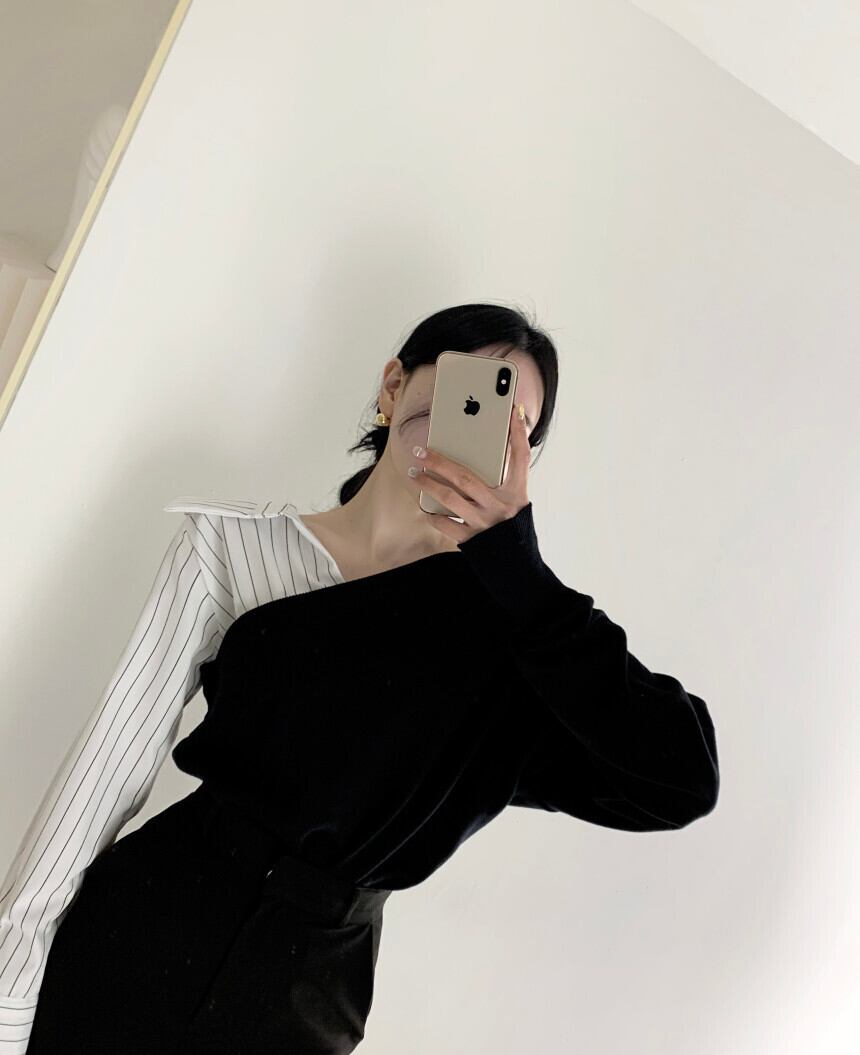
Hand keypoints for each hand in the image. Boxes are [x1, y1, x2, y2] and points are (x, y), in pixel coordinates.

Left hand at [404, 401, 530, 542]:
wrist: (518, 567)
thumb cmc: (514, 530)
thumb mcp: (518, 502)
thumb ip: (507, 480)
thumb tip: (491, 457)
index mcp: (517, 493)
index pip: (521, 456)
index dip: (518, 433)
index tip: (512, 411)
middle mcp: (500, 506)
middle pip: (465, 477)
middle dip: (440, 462)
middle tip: (420, 451)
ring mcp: (484, 523)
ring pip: (449, 498)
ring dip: (428, 484)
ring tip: (414, 474)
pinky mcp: (471, 540)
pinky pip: (445, 524)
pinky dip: (434, 516)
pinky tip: (426, 509)